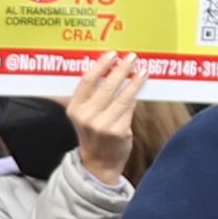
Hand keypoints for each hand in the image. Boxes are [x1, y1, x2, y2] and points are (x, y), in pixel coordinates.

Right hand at [63, 52, 143, 181]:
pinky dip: (135, 98)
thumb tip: (110, 69)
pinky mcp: (118, 131)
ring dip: (134, 82)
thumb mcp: (83, 115)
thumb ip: (91, 95)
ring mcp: (103, 125)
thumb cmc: (93, 134)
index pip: (87, 81)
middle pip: (106, 86)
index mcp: (74, 109)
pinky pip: (129, 109)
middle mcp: (86, 117)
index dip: (100, 65)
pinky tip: (139, 90)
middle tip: (132, 58)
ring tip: (143, 70)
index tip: (112, 55)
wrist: (98, 163)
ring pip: (123, 97)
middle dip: (121, 70)